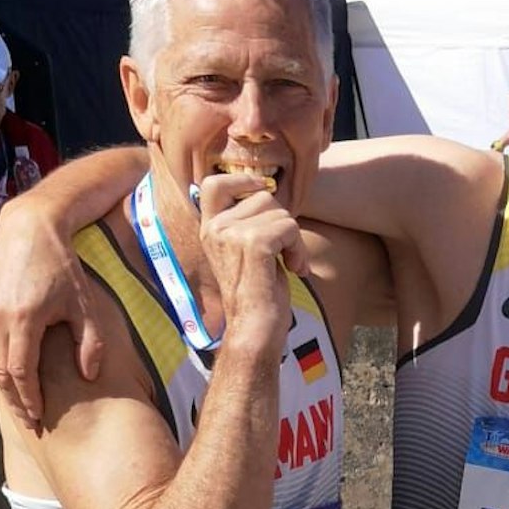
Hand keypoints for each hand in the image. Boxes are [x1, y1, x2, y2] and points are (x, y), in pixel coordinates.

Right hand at [0, 195, 104, 424]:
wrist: (29, 229)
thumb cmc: (63, 267)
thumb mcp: (84, 305)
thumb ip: (90, 342)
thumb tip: (89, 376)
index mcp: (24, 319)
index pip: (21, 373)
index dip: (29, 399)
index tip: (38, 417)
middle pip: (1, 371)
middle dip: (15, 399)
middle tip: (29, 420)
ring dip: (3, 381)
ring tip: (20, 400)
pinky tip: (8, 370)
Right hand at [196, 172, 303, 353]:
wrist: (254, 329)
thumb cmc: (257, 294)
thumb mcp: (245, 251)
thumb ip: (248, 223)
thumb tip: (269, 191)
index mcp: (210, 228)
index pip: (213, 183)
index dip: (242, 179)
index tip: (264, 189)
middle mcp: (215, 228)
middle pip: (264, 196)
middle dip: (284, 222)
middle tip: (286, 253)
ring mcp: (231, 234)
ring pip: (281, 213)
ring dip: (295, 239)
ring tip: (288, 264)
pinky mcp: (253, 244)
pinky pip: (289, 228)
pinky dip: (299, 249)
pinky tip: (294, 269)